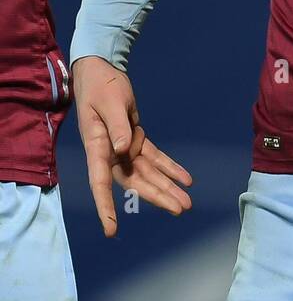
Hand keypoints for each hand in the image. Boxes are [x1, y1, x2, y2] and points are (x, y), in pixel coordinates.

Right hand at [72, 55, 191, 237]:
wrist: (101, 72)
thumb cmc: (101, 87)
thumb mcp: (110, 103)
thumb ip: (117, 127)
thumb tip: (123, 151)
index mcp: (98, 147)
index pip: (101, 181)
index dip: (105, 206)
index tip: (111, 228)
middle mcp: (111, 153)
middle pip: (135, 181)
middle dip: (157, 196)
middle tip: (180, 209)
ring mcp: (124, 148)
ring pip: (148, 174)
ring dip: (167, 187)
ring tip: (187, 202)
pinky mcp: (136, 139)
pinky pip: (155, 158)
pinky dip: (170, 168)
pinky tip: (186, 178)